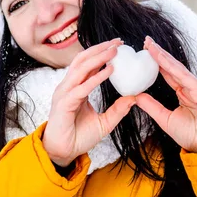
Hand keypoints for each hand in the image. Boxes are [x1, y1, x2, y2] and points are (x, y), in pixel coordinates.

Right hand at [42, 38, 136, 166]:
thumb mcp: (105, 122)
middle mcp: (69, 86)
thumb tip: (134, 98)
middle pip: (83, 59)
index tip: (118, 46)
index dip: (102, 52)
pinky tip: (109, 71)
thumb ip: (118, 110)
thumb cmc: (79, 137)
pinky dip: (96, 77)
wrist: (63, 153)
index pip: (88, 64)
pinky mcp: (64, 103)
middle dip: (100, 48)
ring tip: (114, 51)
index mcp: (76, 87)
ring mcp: (64, 93)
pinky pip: (82, 87)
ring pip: (81, 68)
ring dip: (99, 57)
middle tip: (118, 42)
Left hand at [134, 36, 196, 152]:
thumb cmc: (191, 136)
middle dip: (159, 53)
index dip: (157, 62)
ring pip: (178, 69)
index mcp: (184, 93)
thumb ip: (152, 106)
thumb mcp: (165, 119)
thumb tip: (136, 95)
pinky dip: (173, 68)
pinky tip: (162, 59)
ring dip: (163, 56)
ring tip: (150, 46)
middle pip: (172, 67)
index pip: (168, 73)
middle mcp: (191, 87)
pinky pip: (185, 78)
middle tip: (145, 41)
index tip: (144, 52)